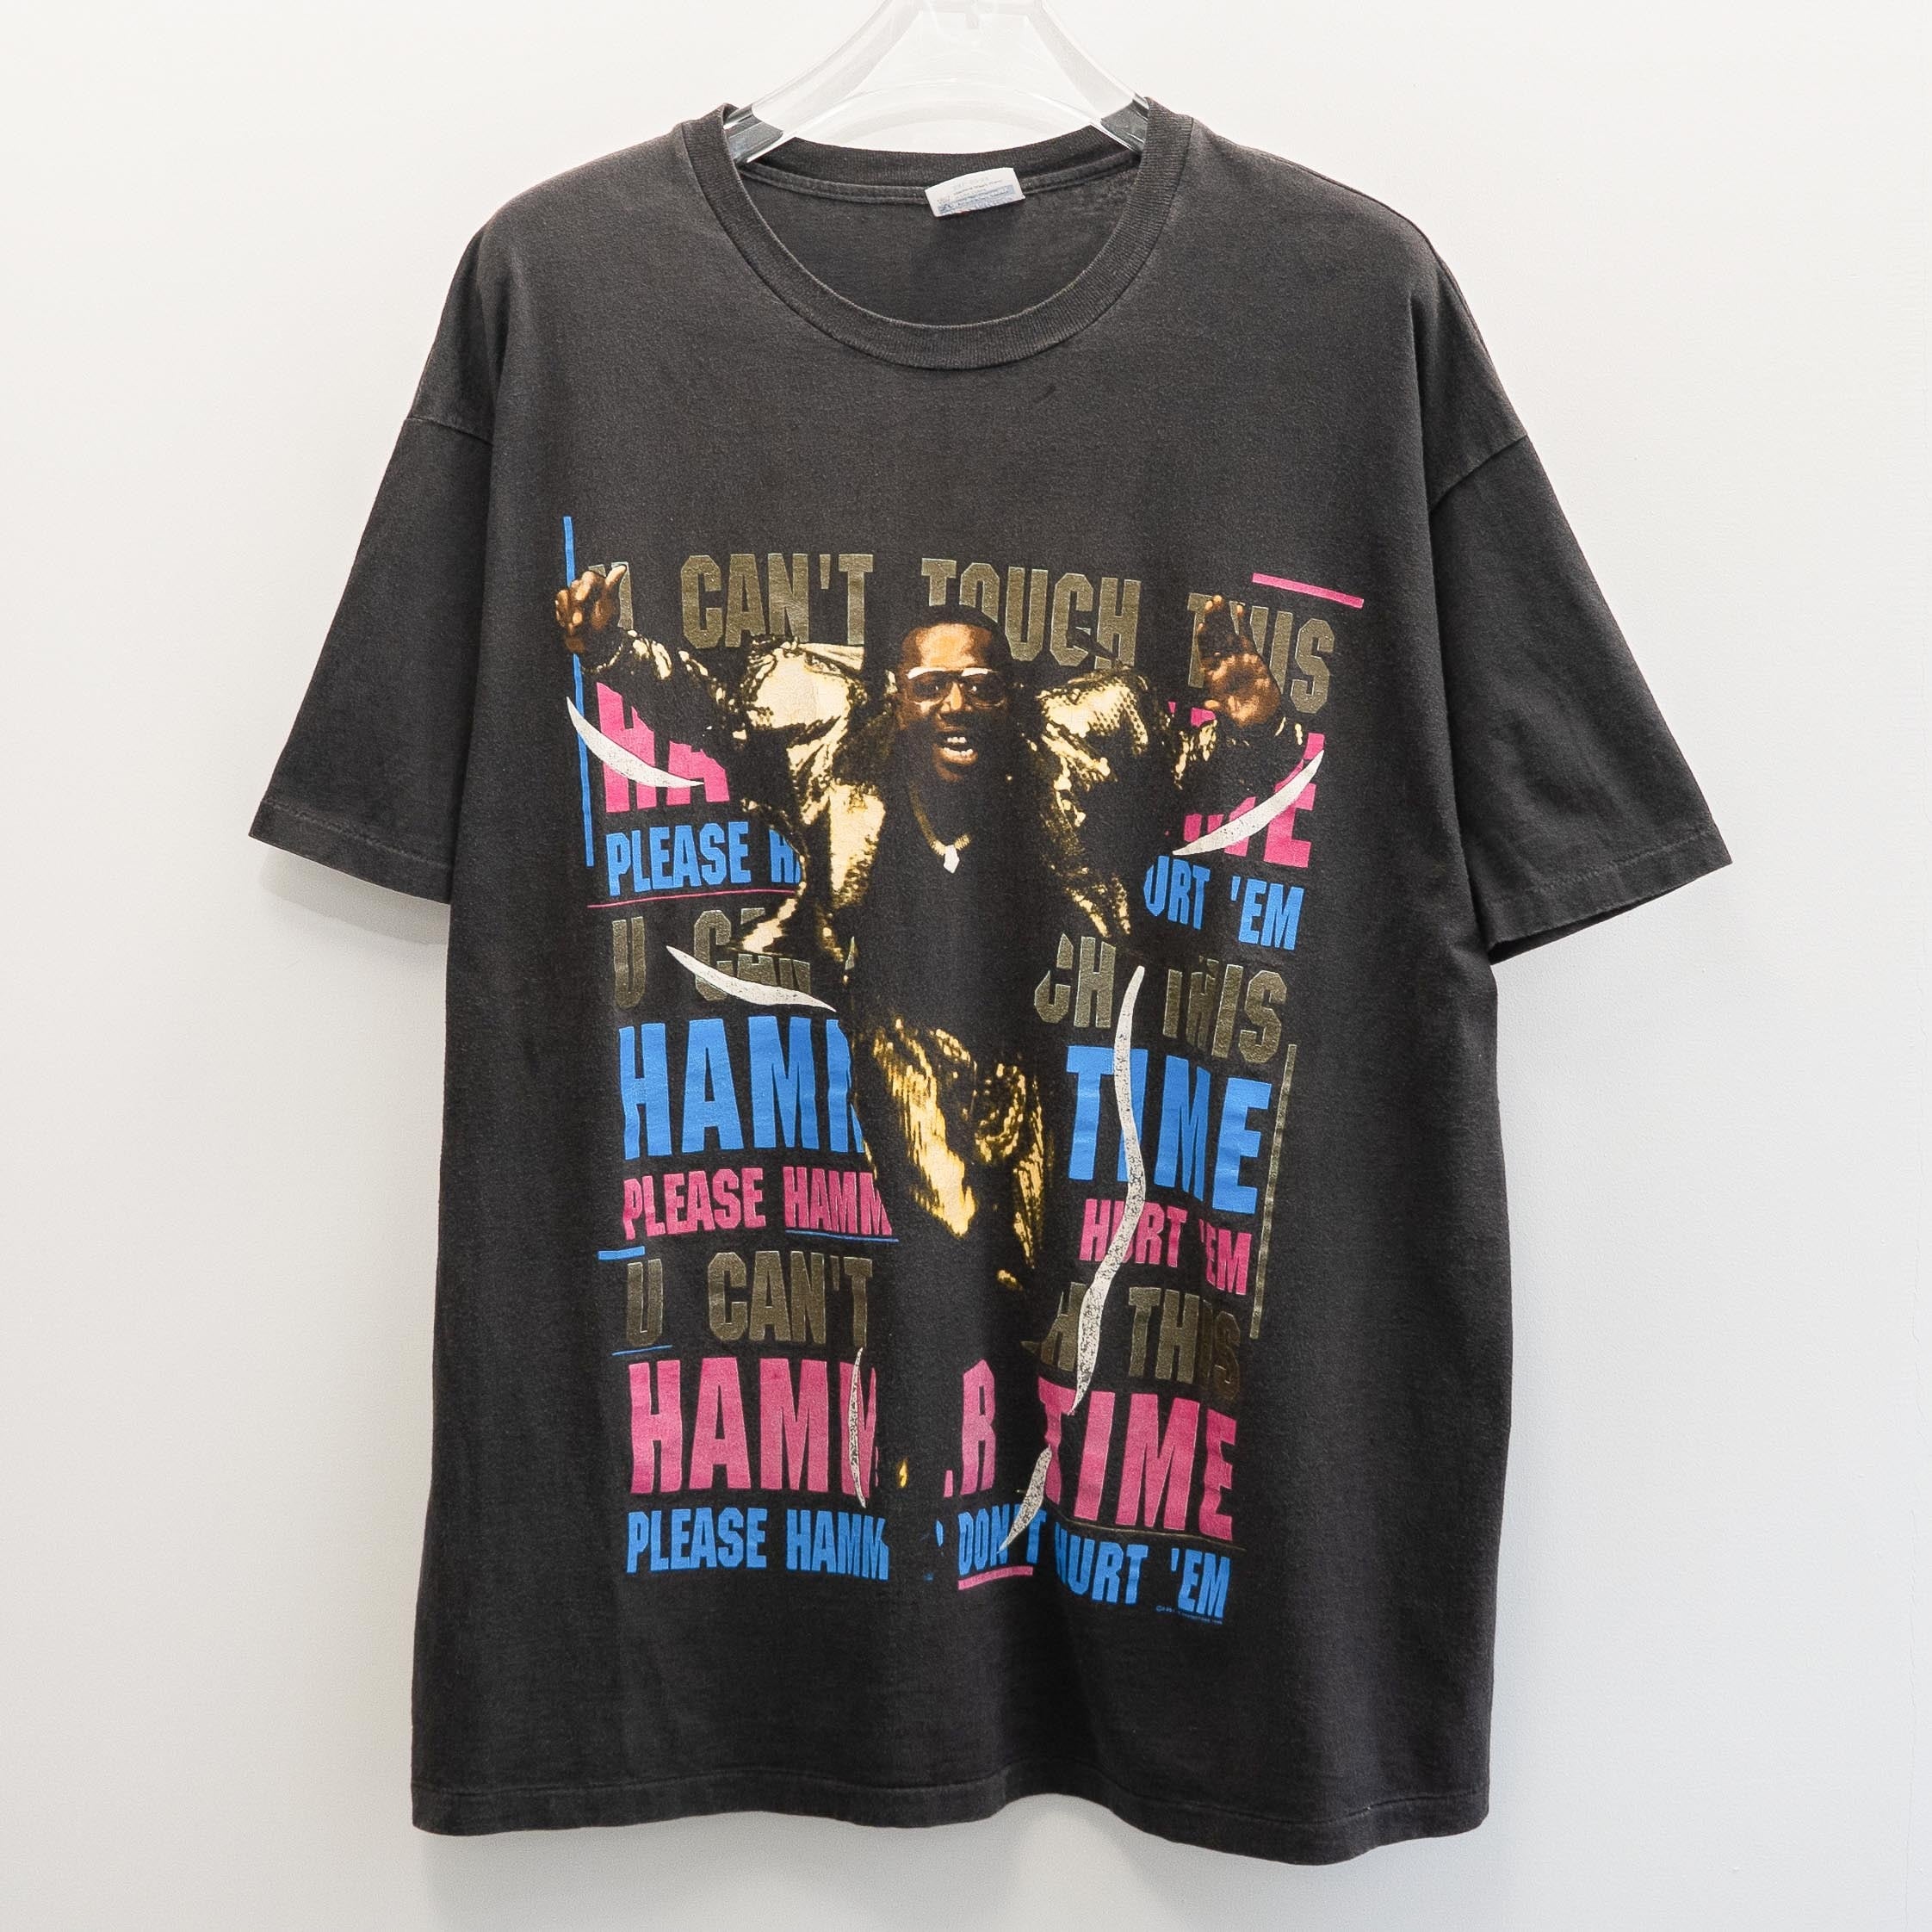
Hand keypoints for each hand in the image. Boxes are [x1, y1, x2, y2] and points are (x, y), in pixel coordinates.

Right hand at [554, 564, 628, 654]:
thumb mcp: (609, 608)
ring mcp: (573, 596)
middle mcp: (586, 588)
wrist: (593, 647)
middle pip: (574, 587)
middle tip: (579, 623)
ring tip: (577, 628)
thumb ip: (611, 587)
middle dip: (576, 607)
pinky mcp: (564, 605)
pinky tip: (570, 626)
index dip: (583, 587)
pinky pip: (558, 604)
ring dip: (569, 614)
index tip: (580, 599)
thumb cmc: (605, 627)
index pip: (588, 577)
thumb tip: (621, 568)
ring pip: (563, 595)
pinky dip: (563, 616)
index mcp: (599, 586)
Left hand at [1195, 594, 1281, 730]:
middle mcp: (1223, 663)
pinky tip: (1239, 608)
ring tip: (1219, 599)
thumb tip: (1207, 705)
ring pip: (1227, 632)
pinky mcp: (1251, 655)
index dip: (1203, 640)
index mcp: (1214, 676)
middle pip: (1215, 638)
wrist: (1263, 715)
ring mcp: (1236, 657)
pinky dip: (1243, 622)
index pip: (1205, 653)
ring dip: (1223, 616)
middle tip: (1210, 602)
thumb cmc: (1245, 717)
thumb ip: (1221, 709)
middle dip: (1212, 620)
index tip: (1203, 627)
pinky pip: (1246, 635)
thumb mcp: (1232, 715)